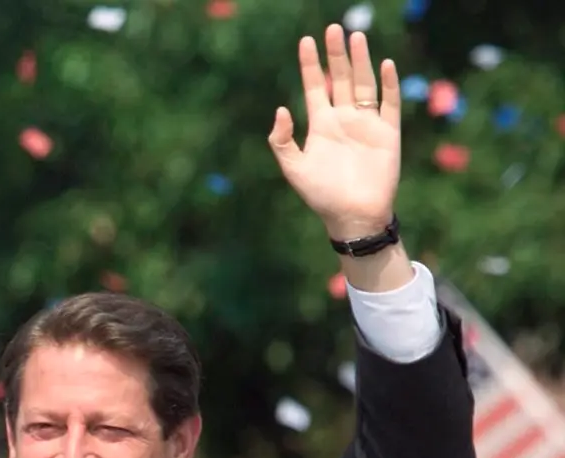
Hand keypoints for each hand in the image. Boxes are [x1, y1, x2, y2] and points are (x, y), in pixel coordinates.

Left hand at [268, 26, 399, 240]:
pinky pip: (389, 103)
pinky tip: (385, 65)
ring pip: (364, 84)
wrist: (352, 215)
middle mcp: (343, 119)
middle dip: (336, 55)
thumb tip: (281, 108)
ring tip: (355, 37)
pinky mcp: (388, 132)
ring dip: (360, 61)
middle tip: (333, 28)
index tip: (305, 41)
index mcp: (321, 125)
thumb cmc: (321, 195)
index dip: (310, 65)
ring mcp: (366, 123)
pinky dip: (388, 85)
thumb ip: (283, 140)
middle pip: (340, 79)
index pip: (314, 87)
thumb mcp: (294, 168)